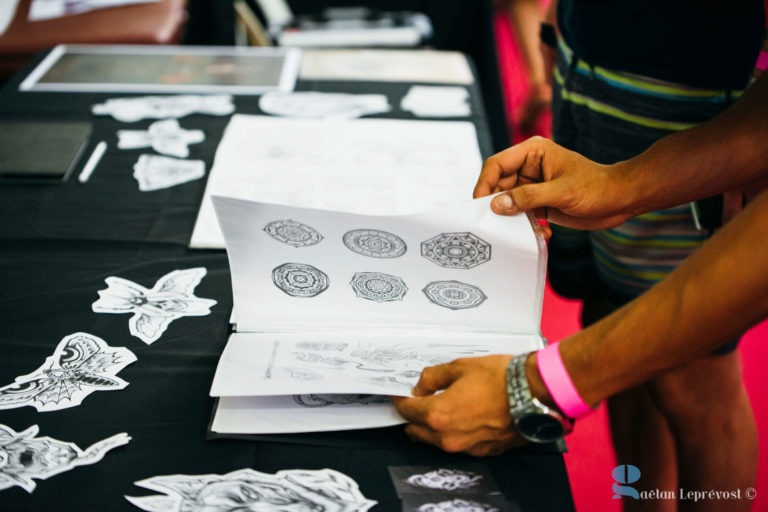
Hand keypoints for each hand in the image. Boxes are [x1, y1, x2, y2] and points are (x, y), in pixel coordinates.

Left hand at [391, 355, 526, 455]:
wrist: (535, 394)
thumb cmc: (500, 378)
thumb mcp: (460, 366)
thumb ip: (433, 377)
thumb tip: (421, 386)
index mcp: (438, 415)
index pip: (406, 411)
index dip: (401, 400)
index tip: (400, 394)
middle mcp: (448, 438)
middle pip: (416, 431)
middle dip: (412, 417)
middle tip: (418, 401)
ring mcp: (466, 448)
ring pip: (436, 441)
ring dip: (432, 427)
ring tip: (441, 407)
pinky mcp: (483, 451)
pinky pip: (458, 444)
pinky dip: (454, 432)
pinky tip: (463, 417)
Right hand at [473, 136, 633, 229]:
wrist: (620, 200)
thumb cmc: (596, 188)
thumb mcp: (561, 192)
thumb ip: (527, 198)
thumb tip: (495, 205)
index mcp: (532, 152)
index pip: (496, 165)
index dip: (484, 184)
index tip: (479, 205)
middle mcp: (528, 167)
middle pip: (497, 185)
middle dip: (496, 206)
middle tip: (497, 225)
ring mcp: (532, 186)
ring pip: (507, 203)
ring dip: (513, 220)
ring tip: (526, 230)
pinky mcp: (539, 203)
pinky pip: (520, 215)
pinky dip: (526, 227)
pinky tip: (543, 234)